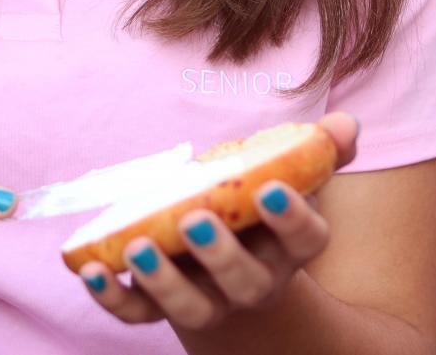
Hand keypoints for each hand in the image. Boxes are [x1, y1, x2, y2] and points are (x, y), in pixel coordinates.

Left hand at [79, 113, 359, 330]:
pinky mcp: (158, 308)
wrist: (229, 282)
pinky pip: (137, 312)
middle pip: (245, 282)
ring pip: (191, 307)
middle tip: (194, 219)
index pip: (306, 242)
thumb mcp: (290, 184)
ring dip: (163, 281)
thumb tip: (345, 123)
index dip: (293, 219)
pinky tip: (90, 267)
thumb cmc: (258, 217)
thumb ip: (317, 154)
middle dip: (220, 254)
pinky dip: (111, 295)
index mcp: (288, 250)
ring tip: (137, 246)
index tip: (270, 190)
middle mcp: (252, 284)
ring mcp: (206, 301)